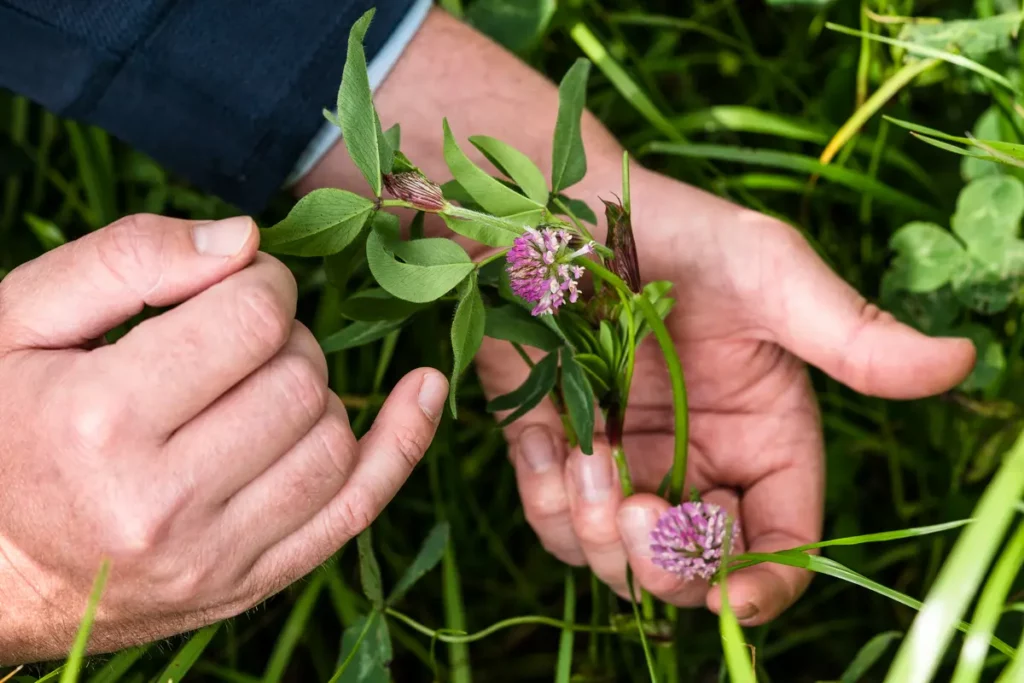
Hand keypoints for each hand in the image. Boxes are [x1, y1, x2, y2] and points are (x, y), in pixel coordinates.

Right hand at [0, 214, 447, 663]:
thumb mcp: (21, 319)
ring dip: (314, 390)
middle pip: (299, 378)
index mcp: (100, 422)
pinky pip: (357, 510)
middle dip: (284, 335)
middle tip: (237, 337)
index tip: (237, 284)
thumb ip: (128, 259)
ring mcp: (214, 558)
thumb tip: (246, 239)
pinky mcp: (248, 584)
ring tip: (260, 384)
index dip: (260, 282)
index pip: (250, 319)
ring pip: (333, 439)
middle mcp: (164, 503)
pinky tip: (423, 391)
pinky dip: (402, 444)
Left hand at [475, 167, 975, 623]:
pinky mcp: (562, 453)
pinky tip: (546, 437)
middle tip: (637, 509)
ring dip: (598, 530)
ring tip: (588, 455)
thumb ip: (851, 335)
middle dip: (667, 563)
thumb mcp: (771, 275)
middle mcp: (698, 463)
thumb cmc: (679, 234)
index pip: (779, 544)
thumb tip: (959, 361)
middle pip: (694, 572)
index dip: (762, 584)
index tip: (731, 594)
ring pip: (616, 559)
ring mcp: (627, 463)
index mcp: (765, 438)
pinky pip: (552, 520)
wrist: (564, 210)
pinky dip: (546, 498)